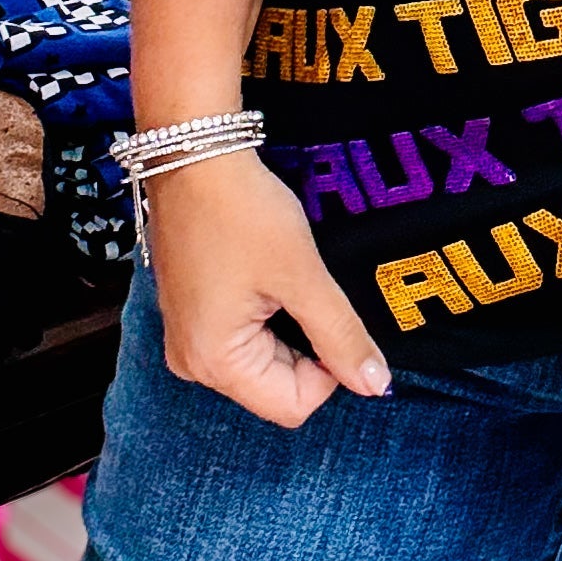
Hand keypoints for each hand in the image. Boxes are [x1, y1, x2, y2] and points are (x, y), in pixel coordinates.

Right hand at [141, 147, 390, 427]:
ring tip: (278, 277)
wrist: (192, 155)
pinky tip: (263, 275)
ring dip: (286, 328)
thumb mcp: (303, 275)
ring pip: (263, 363)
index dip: (326, 368)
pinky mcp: (191, 317)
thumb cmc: (242, 210)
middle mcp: (192, 363)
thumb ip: (341, 335)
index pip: (293, 405)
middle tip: (301, 288)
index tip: (325, 312)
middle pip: (275, 387)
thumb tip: (375, 385)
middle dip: (305, 346)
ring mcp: (187, 340)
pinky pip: (242, 339)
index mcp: (214, 362)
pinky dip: (266, 317)